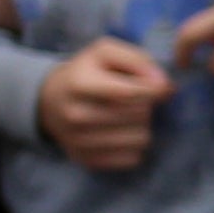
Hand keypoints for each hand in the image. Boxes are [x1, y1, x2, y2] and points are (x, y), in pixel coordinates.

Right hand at [38, 37, 176, 168]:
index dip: (155, 89)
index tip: (159, 86)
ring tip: (128, 116)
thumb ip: (138, 60)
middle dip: (147, 105)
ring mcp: (80, 141)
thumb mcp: (106, 52)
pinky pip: (134, 158)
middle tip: (136, 99)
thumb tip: (162, 84)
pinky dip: (134, 146)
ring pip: (141, 139)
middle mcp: (76, 115)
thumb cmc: (87, 72)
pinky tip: (121, 133)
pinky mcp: (87, 160)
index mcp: (80, 84)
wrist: (51, 100)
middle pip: (140, 114)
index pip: (132, 92)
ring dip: (143, 126)